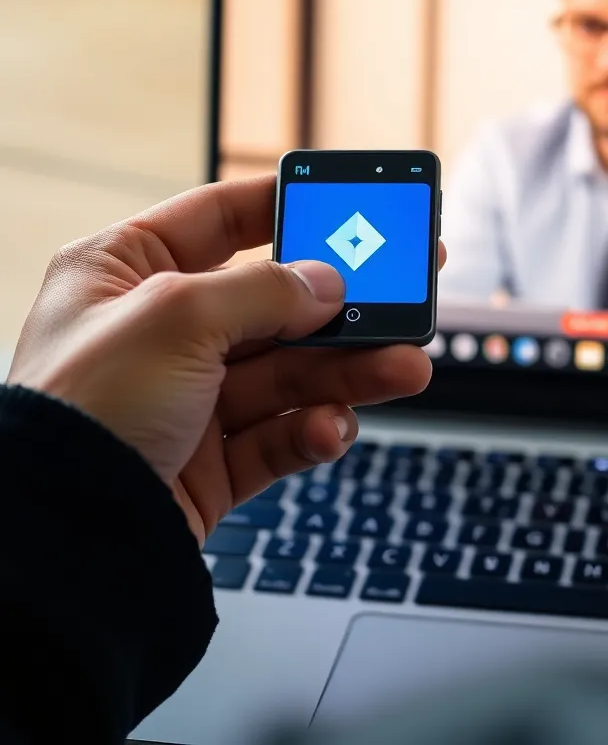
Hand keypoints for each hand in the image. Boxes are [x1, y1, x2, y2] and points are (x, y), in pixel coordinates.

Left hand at [8, 175, 445, 542]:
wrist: (58, 545)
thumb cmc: (80, 413)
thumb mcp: (175, 318)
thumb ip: (265, 290)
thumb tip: (327, 283)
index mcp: (125, 272)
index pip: (220, 218)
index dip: (287, 207)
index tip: (348, 206)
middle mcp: (160, 331)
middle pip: (275, 303)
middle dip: (342, 307)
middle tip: (405, 294)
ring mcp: (189, 397)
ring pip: (290, 372)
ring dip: (350, 371)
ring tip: (406, 368)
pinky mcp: (212, 458)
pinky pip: (279, 433)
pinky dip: (312, 431)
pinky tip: (330, 428)